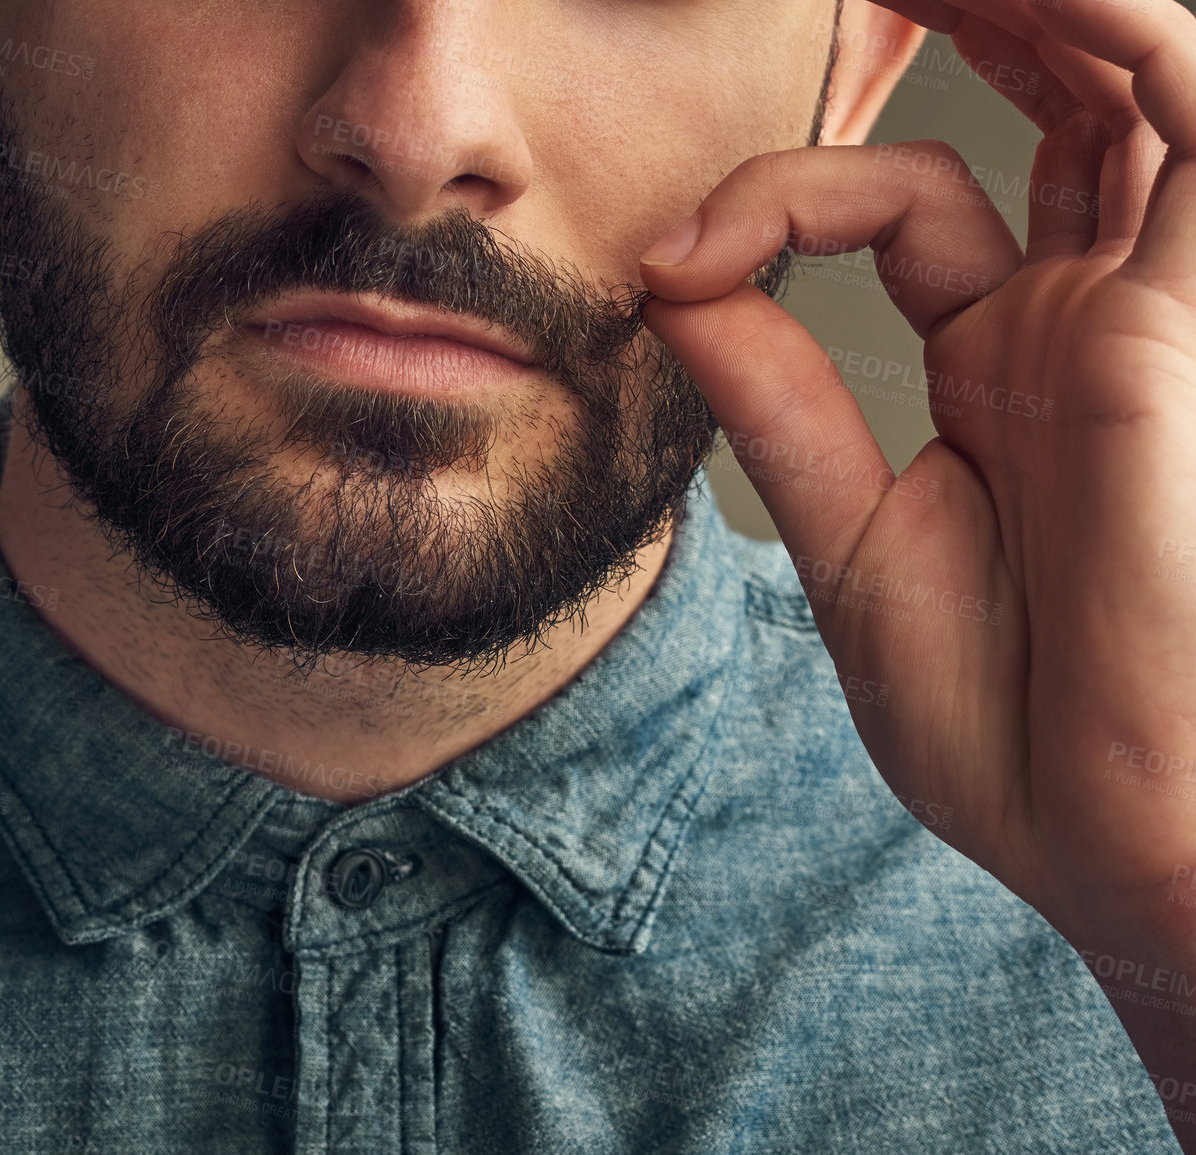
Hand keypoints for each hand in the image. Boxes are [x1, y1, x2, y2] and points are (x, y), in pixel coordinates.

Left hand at [638, 0, 1195, 1140]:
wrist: (1118, 841)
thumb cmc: (1012, 725)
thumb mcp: (856, 541)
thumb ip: (781, 404)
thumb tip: (671, 283)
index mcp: (1009, 370)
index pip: (904, 203)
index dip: (778, 197)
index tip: (674, 267)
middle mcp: (1090, 319)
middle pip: (1045, 102)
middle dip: (960, 12)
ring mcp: (1152, 309)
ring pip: (1120, 73)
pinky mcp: (1190, 319)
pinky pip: (1183, 111)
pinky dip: (1110, 28)